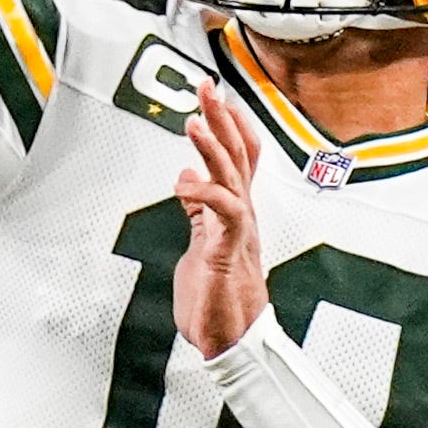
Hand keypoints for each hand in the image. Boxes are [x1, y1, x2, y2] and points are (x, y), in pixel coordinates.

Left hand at [174, 80, 271, 358]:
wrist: (231, 341)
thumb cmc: (217, 299)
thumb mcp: (201, 243)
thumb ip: (198, 211)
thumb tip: (186, 178)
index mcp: (234, 211)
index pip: (237, 157)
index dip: (228, 124)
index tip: (214, 94)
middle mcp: (241, 215)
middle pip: (237, 156)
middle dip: (222, 118)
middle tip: (208, 86)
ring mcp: (238, 231)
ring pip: (232, 177)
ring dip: (213, 146)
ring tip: (196, 119)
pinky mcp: (230, 251)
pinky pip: (225, 213)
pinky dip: (206, 194)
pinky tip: (186, 183)